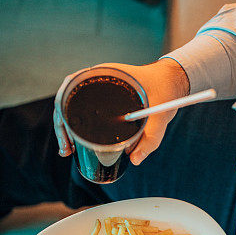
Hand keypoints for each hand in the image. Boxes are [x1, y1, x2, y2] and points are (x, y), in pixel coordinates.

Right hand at [53, 58, 189, 161]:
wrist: (173, 81)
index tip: (66, 131)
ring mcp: (99, 88)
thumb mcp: (160, 117)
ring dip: (66, 127)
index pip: (71, 86)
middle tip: (66, 149)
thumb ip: (150, 139)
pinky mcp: (103, 98)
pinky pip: (84, 110)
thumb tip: (134, 160)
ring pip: (73, 106)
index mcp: (106, 74)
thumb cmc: (166, 92)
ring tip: (67, 150)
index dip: (62, 109)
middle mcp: (98, 79)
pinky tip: (77, 143)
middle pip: (67, 99)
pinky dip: (78, 126)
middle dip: (62, 126)